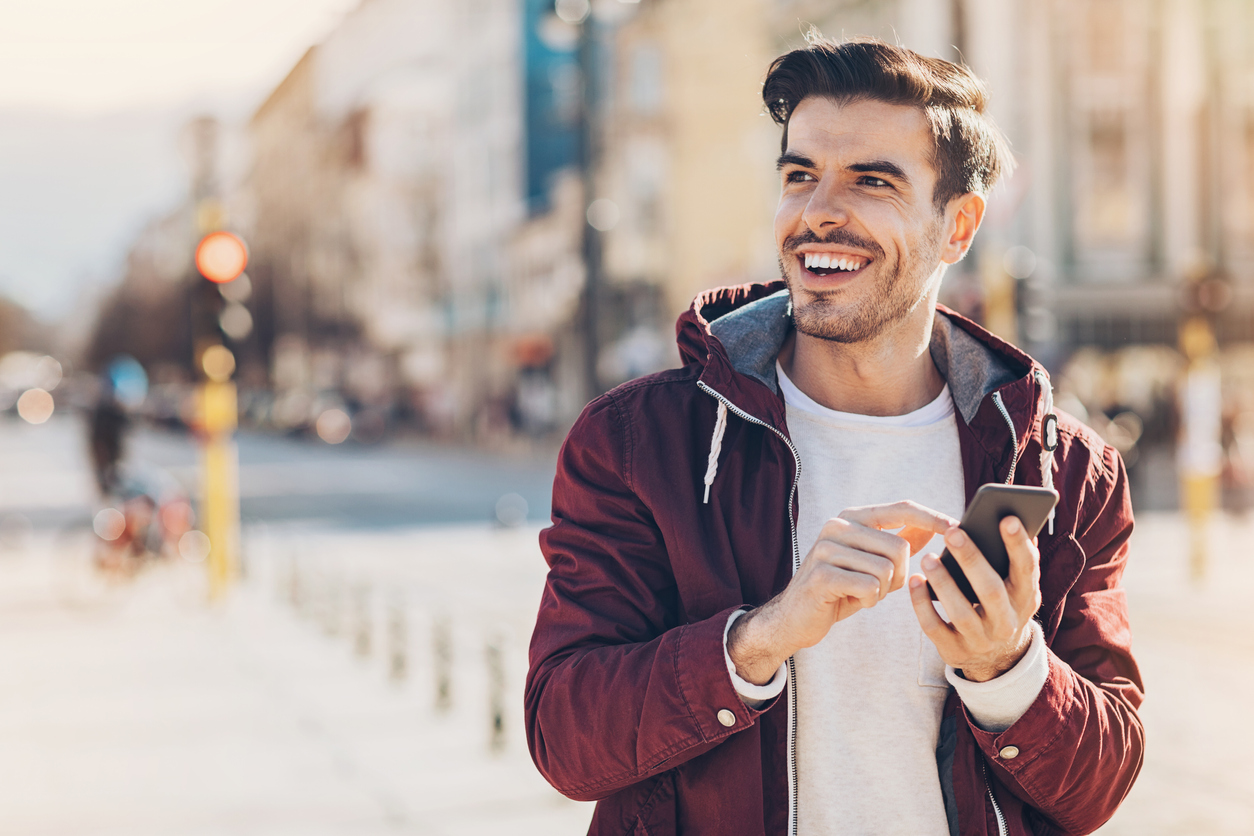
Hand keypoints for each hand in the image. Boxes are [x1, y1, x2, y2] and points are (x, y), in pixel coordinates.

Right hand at [729, 501, 955, 684]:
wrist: (795, 618)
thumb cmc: (839, 589)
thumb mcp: (871, 563)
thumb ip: (897, 542)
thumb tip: (931, 528)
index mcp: (852, 517)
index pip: (901, 508)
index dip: (932, 517)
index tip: (957, 528)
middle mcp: (837, 525)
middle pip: (900, 547)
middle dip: (900, 575)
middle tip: (879, 587)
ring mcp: (826, 548)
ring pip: (887, 569)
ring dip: (882, 591)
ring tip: (862, 593)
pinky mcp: (821, 574)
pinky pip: (869, 587)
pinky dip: (868, 601)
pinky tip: (851, 601)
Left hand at [908, 516, 1041, 681]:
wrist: (997, 657)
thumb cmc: (1001, 603)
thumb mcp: (1015, 585)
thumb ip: (1014, 558)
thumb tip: (1017, 519)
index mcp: (1026, 598)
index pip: (1027, 570)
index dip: (1018, 545)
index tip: (1007, 518)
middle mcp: (1008, 622)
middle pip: (991, 591)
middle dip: (972, 560)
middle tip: (952, 532)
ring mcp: (981, 640)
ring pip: (962, 612)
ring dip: (944, 583)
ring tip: (927, 558)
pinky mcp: (955, 651)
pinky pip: (934, 628)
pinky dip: (922, 604)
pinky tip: (913, 581)